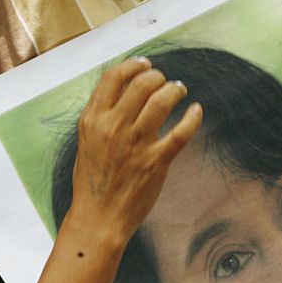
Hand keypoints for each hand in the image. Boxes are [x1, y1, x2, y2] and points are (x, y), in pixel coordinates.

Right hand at [70, 57, 201, 243]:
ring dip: (174, 90)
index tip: (145, 65)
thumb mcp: (86, 142)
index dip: (133, 65)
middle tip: (164, 81)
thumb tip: (120, 93)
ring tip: (178, 91)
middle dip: (157, 76)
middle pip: (141, 83)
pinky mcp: (156, 162)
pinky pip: (181, 131)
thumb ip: (100, 117)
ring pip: (162, 100)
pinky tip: (196, 111)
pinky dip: (193, 117)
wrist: (98, 217)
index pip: (113, 78)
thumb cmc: (92, 183)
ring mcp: (136, 144)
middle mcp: (113, 128)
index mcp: (93, 121)